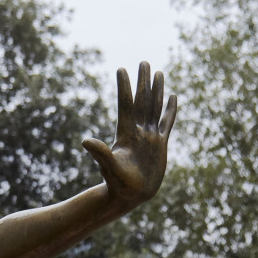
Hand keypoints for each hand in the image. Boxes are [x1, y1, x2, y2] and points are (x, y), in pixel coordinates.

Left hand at [82, 63, 177, 205]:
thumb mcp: (109, 167)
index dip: (124, 88)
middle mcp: (138, 131)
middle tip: (143, 62)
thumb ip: (100, 153)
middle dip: (143, 82)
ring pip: (154, 107)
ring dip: (156, 90)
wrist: (131, 195)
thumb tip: (85, 141)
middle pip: (141, 101)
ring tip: (157, 72)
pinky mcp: (160, 144)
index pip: (126, 105)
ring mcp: (150, 136)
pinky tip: (172, 96)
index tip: (121, 69)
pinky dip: (169, 110)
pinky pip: (166, 122)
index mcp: (126, 134)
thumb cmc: (118, 184)